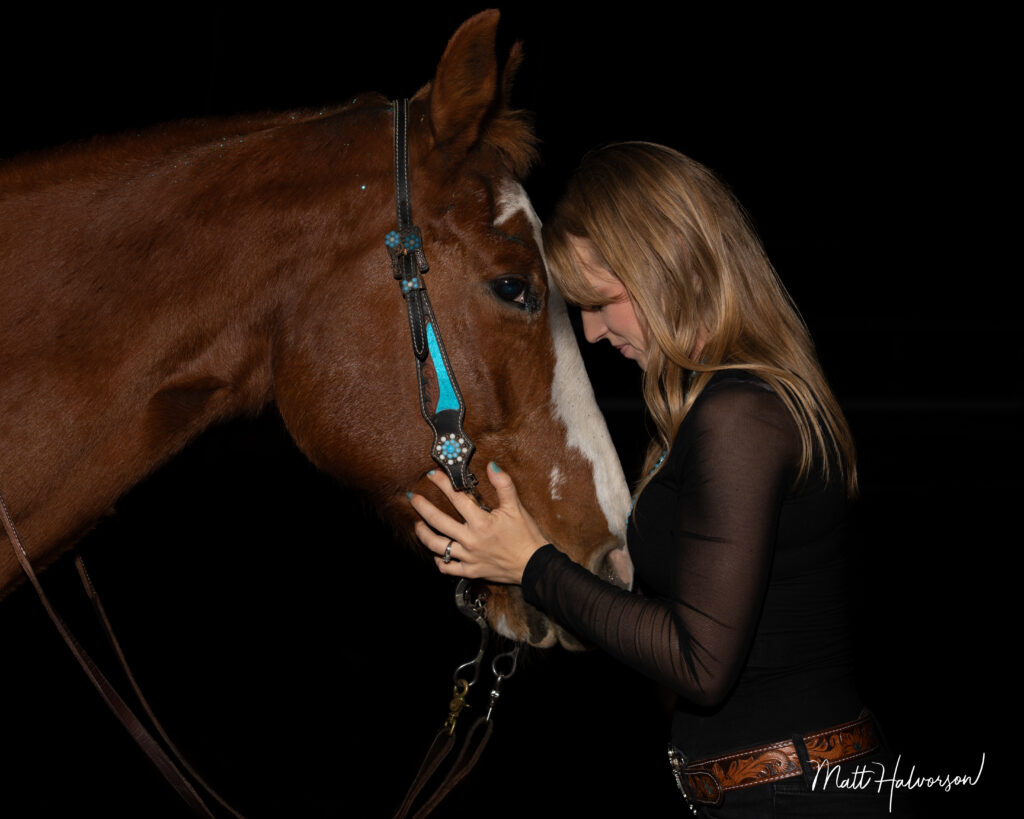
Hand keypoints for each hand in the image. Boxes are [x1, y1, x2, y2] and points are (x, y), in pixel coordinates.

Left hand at [409, 463, 547, 583]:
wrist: (534, 566)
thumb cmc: (526, 536)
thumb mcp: (517, 507)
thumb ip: (503, 485)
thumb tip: (491, 466)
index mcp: (481, 522)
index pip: (456, 498)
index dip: (443, 484)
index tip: (432, 475)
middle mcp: (470, 540)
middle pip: (438, 522)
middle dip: (422, 507)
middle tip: (412, 498)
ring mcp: (469, 557)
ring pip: (437, 547)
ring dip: (423, 534)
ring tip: (417, 525)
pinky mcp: (471, 571)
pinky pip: (448, 568)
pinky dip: (439, 561)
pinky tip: (436, 553)